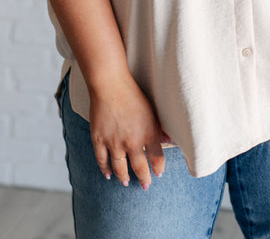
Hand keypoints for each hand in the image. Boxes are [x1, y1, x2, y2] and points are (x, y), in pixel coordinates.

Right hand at [88, 72, 168, 189]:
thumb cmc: (133, 93)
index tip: (158, 173)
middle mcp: (133, 142)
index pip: (157, 159)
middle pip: (140, 168)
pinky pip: (102, 160)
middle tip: (145, 186)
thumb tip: (170, 140)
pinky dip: (105, 169)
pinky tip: (108, 174)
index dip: (158, 168)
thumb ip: (159, 128)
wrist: (110, 84)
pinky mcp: (99, 139)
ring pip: (120, 168)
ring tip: (126, 181)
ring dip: (124, 177)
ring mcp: (115, 142)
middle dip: (144, 179)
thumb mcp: (152, 110)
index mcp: (148, 133)